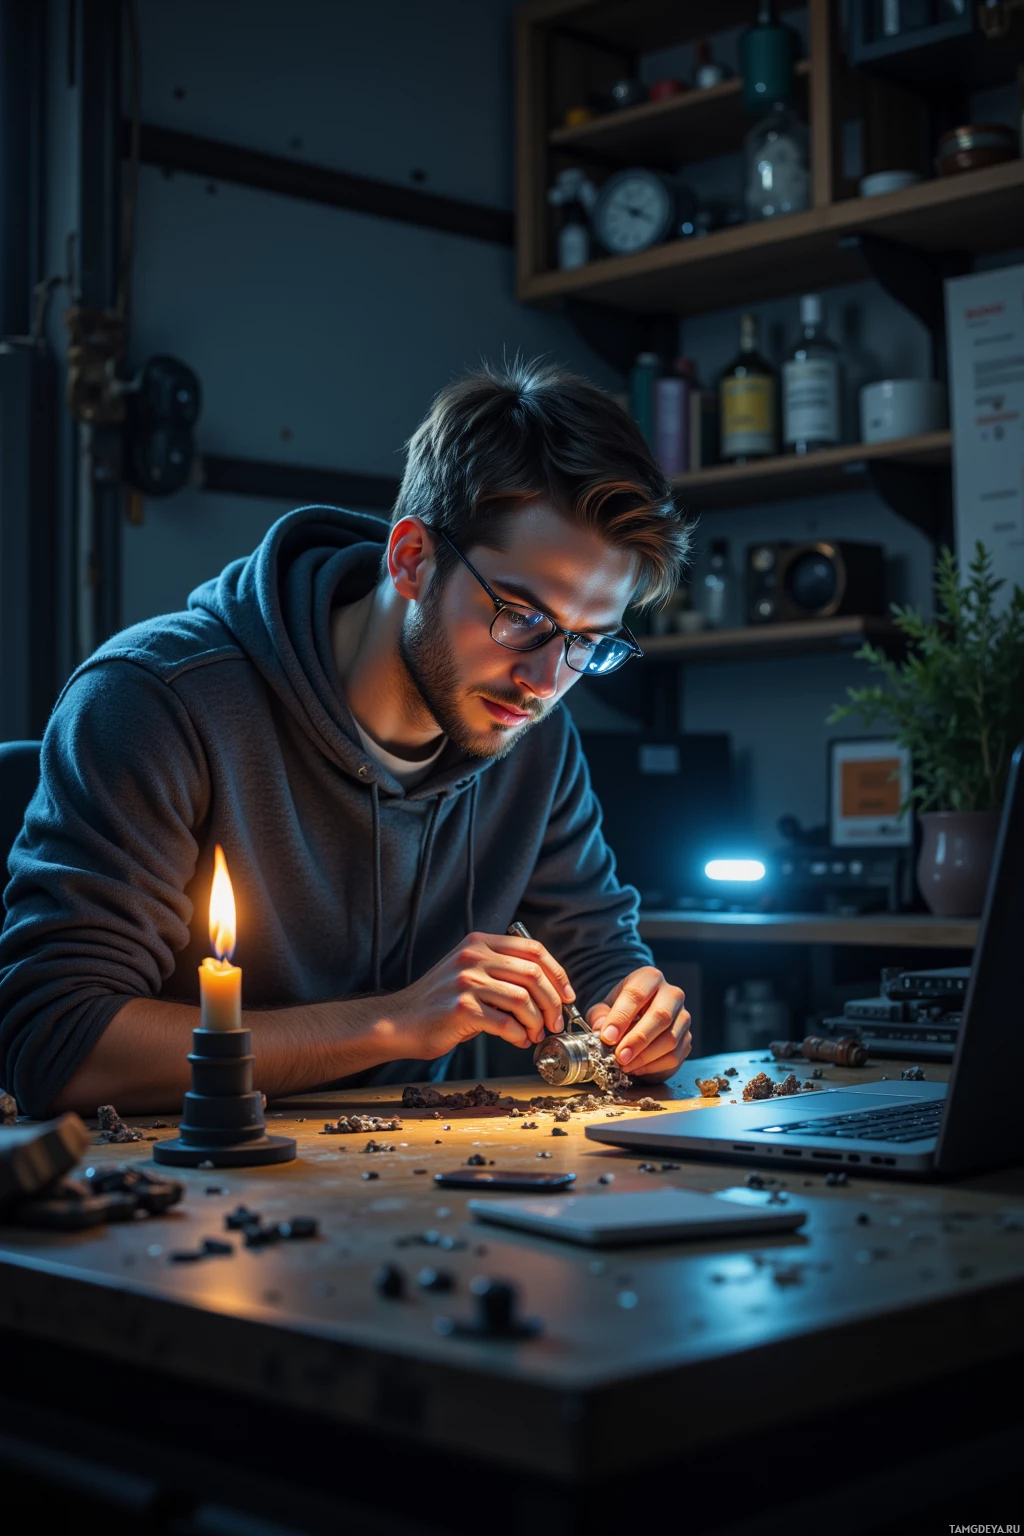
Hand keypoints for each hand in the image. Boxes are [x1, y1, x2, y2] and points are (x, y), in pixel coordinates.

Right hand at [383, 930, 574, 1060]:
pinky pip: (506, 1023)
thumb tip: (547, 991)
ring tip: (536, 1034)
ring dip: (537, 1022)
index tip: (567, 995)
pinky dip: (519, 1035)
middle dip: (552, 1002)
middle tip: (555, 1022)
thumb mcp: (469, 973)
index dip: (557, 973)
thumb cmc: (439, 1002)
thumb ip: (502, 973)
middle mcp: (473, 956)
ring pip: (523, 1000)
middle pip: (533, 974)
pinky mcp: (462, 1008)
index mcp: (479, 943)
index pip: (533, 950)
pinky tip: (519, 1041)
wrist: (399, 1021)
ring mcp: (466, 981)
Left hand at [586, 967, 690, 1082]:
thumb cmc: (621, 1010)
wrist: (638, 1016)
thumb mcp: (604, 1007)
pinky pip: (675, 1056)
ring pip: (670, 1039)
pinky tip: (637, 1068)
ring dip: (645, 1057)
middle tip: (619, 1056)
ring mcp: (683, 1017)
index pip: (637, 994)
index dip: (621, 1017)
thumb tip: (600, 1030)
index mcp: (649, 978)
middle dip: (638, 1040)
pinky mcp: (687, 1038)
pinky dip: (654, 1066)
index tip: (607, 1037)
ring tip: (624, 1065)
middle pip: (661, 1016)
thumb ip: (599, 1016)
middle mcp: (672, 994)